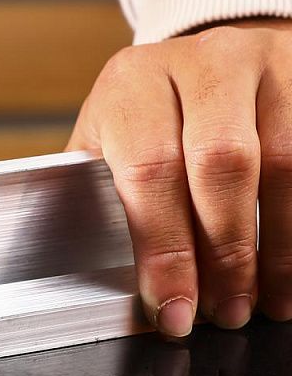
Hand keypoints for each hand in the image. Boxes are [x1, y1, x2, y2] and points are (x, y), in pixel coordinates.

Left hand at [67, 20, 291, 335]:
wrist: (201, 67)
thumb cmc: (142, 124)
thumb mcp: (105, 149)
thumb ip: (102, 205)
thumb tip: (120, 292)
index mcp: (132, 85)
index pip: (149, 173)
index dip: (165, 252)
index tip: (174, 309)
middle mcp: (201, 63)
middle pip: (222, 165)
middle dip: (226, 255)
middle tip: (227, 312)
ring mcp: (263, 63)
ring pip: (285, 161)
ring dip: (279, 246)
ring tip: (270, 301)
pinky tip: (291, 266)